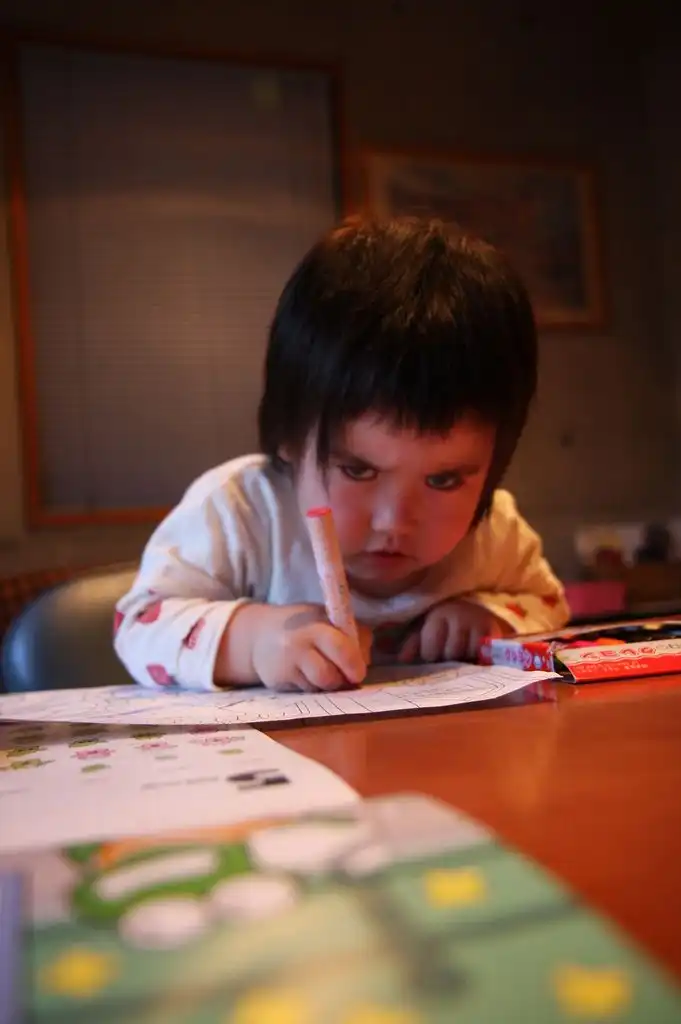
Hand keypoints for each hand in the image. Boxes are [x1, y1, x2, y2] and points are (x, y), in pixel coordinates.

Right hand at [218, 602, 371, 691]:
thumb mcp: (325, 618)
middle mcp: (299, 642)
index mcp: (316, 622)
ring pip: (321, 685)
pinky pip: (308, 690)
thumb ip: (348, 634)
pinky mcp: (279, 680)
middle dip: (346, 679)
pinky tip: (307, 674)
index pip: (341, 646)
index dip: (355, 662)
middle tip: (352, 678)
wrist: (259, 634)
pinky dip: (315, 686)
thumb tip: (364, 660)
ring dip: (331, 684)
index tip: (360, 669)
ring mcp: (287, 663)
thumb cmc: (303, 626)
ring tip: (327, 672)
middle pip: (328, 674)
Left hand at [397, 600, 509, 663]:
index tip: (433, 653)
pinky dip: (480, 658)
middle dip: (448, 658)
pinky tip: (476, 655)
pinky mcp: (494, 631)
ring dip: (465, 659)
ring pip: (469, 655)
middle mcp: (459, 616)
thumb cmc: (443, 620)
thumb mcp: (424, 627)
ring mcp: (479, 623)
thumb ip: (413, 643)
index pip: (430, 650)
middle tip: (448, 654)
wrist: (473, 606)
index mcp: (438, 615)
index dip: (430, 656)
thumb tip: (403, 659)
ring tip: (462, 653)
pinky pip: (486, 654)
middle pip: (451, 654)